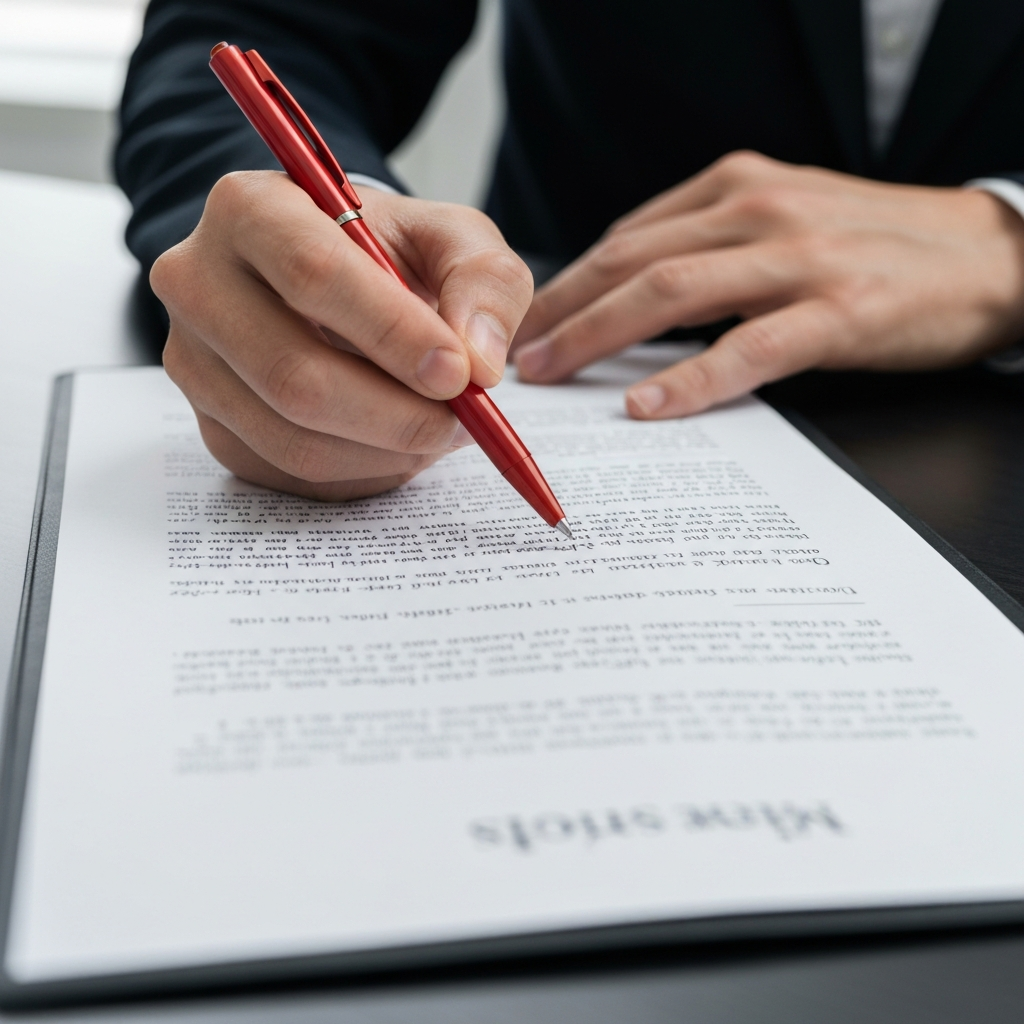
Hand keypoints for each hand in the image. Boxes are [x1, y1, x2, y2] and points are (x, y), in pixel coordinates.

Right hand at [151, 171, 531, 498]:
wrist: (328, 282)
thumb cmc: (386, 252)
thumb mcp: (450, 239)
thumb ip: (484, 281)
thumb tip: (479, 361)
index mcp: (251, 209)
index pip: (314, 273)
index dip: (394, 333)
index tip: (460, 374)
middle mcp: (198, 284)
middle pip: (295, 376)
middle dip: (398, 415)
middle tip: (463, 422)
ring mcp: (193, 363)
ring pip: (294, 440)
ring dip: (387, 452)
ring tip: (440, 429)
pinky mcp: (211, 426)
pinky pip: (292, 474)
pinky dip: (364, 472)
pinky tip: (397, 443)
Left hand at [512, 151, 1023, 417]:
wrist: (986, 252)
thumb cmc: (873, 243)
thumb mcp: (780, 218)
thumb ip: (707, 244)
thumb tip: (626, 289)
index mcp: (735, 186)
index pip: (626, 238)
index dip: (565, 284)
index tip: (524, 324)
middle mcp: (757, 210)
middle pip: (630, 261)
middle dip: (560, 311)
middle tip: (514, 356)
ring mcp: (798, 257)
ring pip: (671, 295)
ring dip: (597, 337)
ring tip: (550, 376)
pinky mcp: (838, 310)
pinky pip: (747, 348)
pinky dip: (691, 379)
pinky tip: (646, 406)